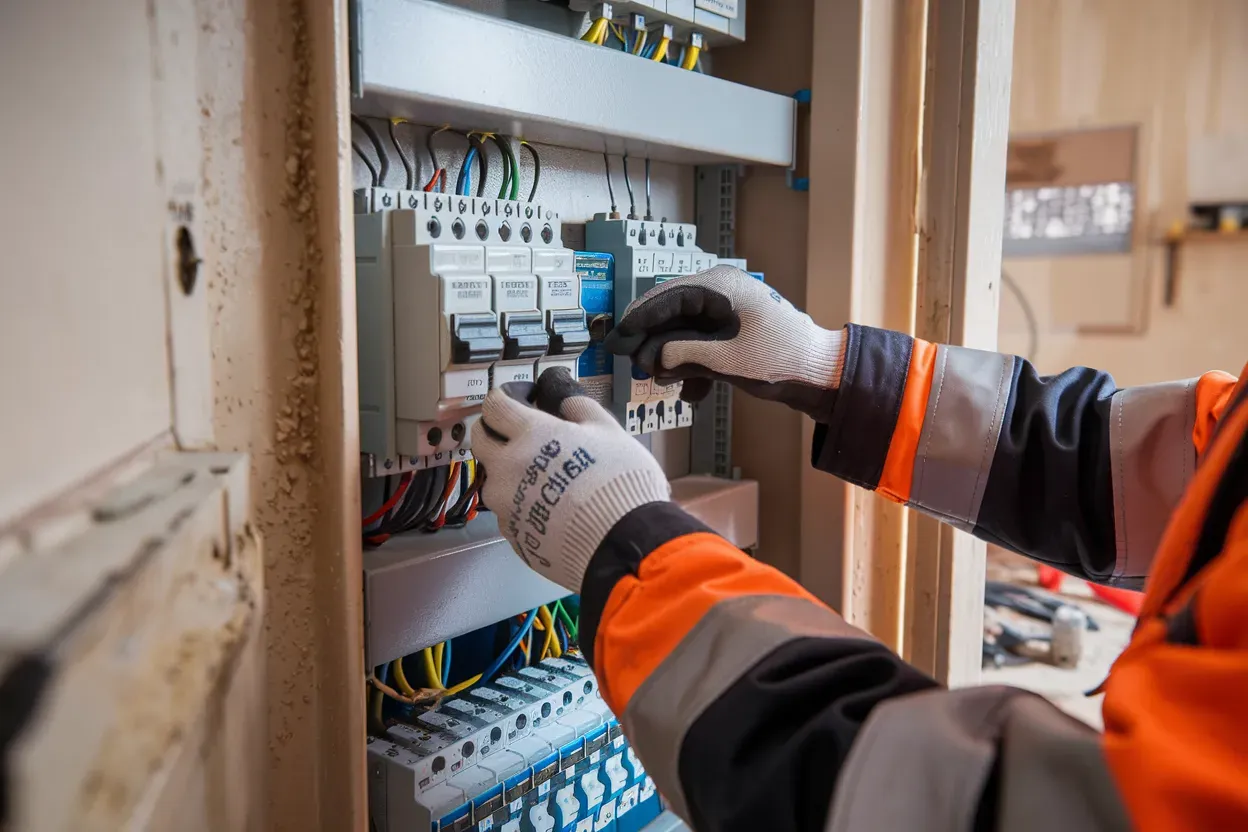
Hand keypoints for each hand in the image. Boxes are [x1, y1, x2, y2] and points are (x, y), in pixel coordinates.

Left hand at [471, 368, 670, 591]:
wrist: (621, 544)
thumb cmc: (618, 482)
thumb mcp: (610, 432)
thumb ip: (581, 410)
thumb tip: (565, 402)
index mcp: (529, 436)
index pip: (493, 405)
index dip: (504, 398)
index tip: (520, 401)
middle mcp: (507, 469)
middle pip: (480, 440)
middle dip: (494, 432)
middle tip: (520, 435)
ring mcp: (505, 506)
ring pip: (494, 481)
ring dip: (509, 474)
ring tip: (544, 481)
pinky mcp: (513, 536)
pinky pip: (509, 513)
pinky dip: (523, 507)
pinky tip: (551, 511)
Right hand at [605, 265, 845, 418]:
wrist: (823, 374)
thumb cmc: (782, 360)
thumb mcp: (727, 360)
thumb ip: (685, 355)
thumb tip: (653, 358)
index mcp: (720, 287)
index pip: (667, 297)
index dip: (640, 320)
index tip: (618, 339)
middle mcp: (721, 292)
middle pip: (672, 314)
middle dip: (653, 343)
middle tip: (633, 366)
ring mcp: (727, 311)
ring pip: (684, 332)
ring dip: (671, 358)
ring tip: (660, 382)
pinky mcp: (733, 332)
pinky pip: (701, 344)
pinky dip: (692, 366)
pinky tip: (690, 392)